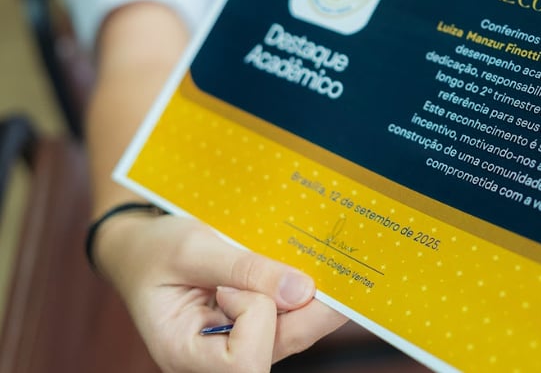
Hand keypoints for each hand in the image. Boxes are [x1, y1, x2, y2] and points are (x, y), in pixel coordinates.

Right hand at [94, 213, 347, 371]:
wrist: (139, 248)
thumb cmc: (153, 250)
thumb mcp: (192, 248)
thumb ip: (244, 269)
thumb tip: (301, 290)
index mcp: (183, 350)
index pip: (242, 359)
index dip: (256, 317)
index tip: (236, 283)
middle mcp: (213, 359)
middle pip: (276, 347)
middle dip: (308, 310)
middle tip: (333, 275)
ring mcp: (235, 345)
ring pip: (290, 334)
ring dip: (309, 301)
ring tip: (318, 265)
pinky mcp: (251, 330)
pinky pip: (285, 320)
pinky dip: (298, 296)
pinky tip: (302, 271)